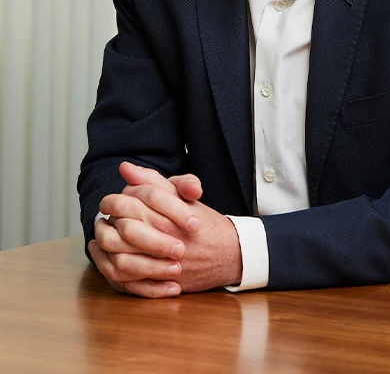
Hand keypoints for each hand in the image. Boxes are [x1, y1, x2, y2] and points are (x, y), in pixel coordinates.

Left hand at [90, 162, 241, 295]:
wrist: (229, 253)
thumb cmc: (203, 222)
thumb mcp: (182, 194)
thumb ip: (152, 181)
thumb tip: (125, 168)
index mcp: (164, 212)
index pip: (126, 202)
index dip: (113, 202)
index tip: (110, 203)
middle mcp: (161, 235)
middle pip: (118, 229)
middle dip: (106, 224)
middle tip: (103, 222)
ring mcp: (160, 261)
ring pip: (118, 256)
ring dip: (106, 248)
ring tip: (102, 240)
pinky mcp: (160, 281)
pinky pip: (126, 279)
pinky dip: (113, 270)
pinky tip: (108, 259)